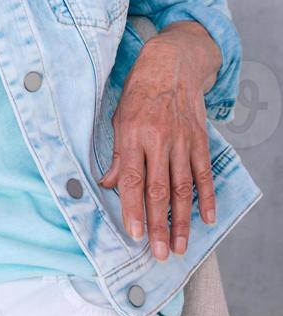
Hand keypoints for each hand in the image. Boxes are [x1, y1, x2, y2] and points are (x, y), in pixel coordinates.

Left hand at [97, 21, 220, 260]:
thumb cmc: (139, 90)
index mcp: (132, 133)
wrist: (172, 62)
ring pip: (182, 187)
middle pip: (158, 188)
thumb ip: (116, 153)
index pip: (131, 177)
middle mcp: (158, 138)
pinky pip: (203, 172)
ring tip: (180, 247)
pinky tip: (207, 219)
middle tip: (159, 253)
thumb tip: (108, 184)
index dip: (131, 207)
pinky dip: (207, 197)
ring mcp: (182, 140)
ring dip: (182, 220)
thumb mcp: (118, 116)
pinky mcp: (199, 139)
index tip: (134, 234)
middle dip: (158, 224)